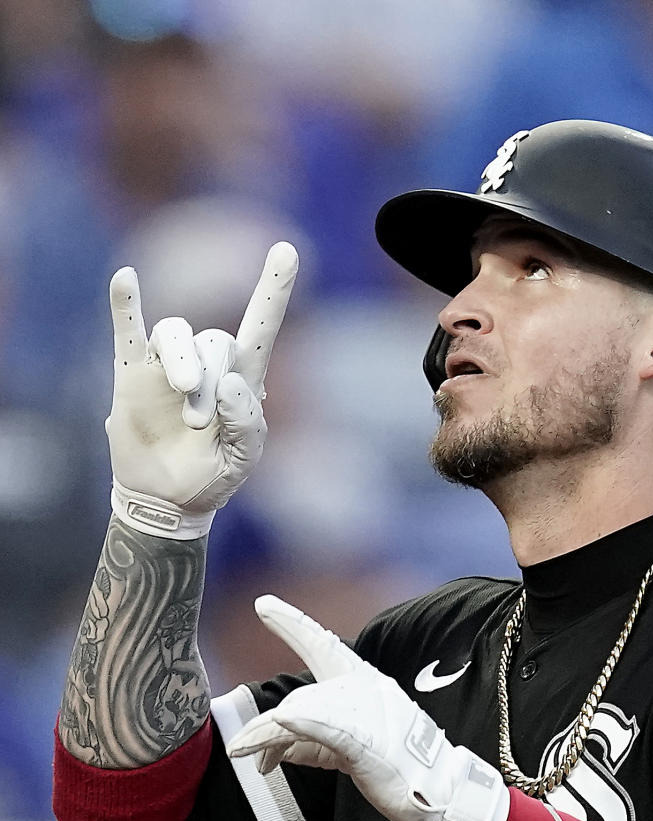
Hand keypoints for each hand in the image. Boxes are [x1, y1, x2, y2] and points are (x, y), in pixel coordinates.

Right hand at [107, 241, 298, 538]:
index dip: (274, 289)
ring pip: (175, 334)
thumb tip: (230, 382)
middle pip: (213, 339)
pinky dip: (125, 305)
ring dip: (182, 363)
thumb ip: (246, 421)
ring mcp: (167, 366)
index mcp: (242, 378)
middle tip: (200, 423)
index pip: (261, 324)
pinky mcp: (132, 374)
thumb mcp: (244, 457)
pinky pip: (127, 330)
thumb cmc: (212, 475)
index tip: (287, 250)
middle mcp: (207, 363)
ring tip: (184, 400)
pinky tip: (125, 280)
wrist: (167, 499)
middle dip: (210, 378)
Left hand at [225, 595, 510, 820]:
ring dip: (268, 734)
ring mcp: (368, 712)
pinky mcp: (366, 739)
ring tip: (243, 750)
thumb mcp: (345, 749)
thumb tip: (270, 751)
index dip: (292, 624)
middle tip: (240, 746)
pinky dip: (302, 721)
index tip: (263, 603)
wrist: (443, 794)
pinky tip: (281, 720)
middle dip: (264, 726)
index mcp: (364, 683)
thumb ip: (308, 743)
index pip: (323, 646)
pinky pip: (328, 724)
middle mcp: (366, 688)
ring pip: (305, 712)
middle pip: (303, 696)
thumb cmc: (395, 769)